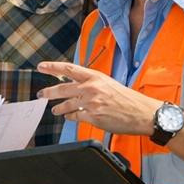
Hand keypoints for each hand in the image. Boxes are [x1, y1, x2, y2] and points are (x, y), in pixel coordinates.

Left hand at [38, 60, 157, 135]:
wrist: (142, 112)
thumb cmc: (127, 98)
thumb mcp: (108, 83)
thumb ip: (91, 83)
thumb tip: (76, 85)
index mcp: (95, 77)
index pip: (69, 69)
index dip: (53, 67)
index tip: (41, 66)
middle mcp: (91, 88)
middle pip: (62, 88)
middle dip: (48, 92)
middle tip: (41, 94)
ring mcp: (91, 103)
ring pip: (66, 105)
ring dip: (58, 108)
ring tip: (55, 109)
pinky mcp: (93, 117)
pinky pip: (75, 117)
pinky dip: (70, 117)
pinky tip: (69, 117)